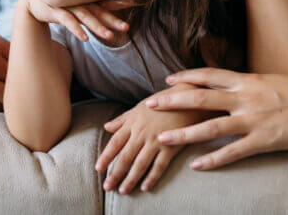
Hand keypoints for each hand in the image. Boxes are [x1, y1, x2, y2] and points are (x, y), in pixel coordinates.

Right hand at [19, 0, 131, 45]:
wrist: (32, 0)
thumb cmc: (59, 4)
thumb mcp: (76, 6)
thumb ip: (92, 10)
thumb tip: (111, 15)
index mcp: (85, 0)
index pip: (105, 2)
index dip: (118, 3)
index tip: (134, 3)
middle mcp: (78, 1)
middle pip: (98, 11)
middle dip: (112, 19)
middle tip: (126, 28)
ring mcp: (67, 5)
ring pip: (85, 16)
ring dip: (97, 26)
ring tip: (109, 36)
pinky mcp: (55, 11)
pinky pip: (68, 21)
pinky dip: (76, 29)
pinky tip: (85, 38)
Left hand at [95, 84, 214, 193]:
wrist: (189, 98)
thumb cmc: (163, 102)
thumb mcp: (139, 107)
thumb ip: (122, 119)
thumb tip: (106, 127)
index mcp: (132, 124)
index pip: (114, 143)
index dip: (105, 157)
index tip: (98, 169)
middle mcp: (142, 133)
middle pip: (125, 157)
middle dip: (114, 174)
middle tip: (107, 187)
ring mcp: (156, 141)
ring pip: (140, 164)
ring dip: (130, 179)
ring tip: (123, 191)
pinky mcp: (171, 147)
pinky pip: (159, 166)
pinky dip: (152, 178)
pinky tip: (145, 187)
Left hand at [146, 68, 287, 170]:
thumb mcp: (272, 81)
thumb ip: (250, 85)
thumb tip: (232, 85)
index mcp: (248, 80)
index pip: (209, 75)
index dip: (186, 77)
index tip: (167, 80)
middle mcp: (246, 97)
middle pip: (201, 97)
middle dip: (172, 101)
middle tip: (148, 105)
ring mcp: (254, 119)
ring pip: (210, 126)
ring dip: (184, 133)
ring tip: (162, 139)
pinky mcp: (265, 140)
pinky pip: (233, 152)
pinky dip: (213, 159)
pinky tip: (196, 165)